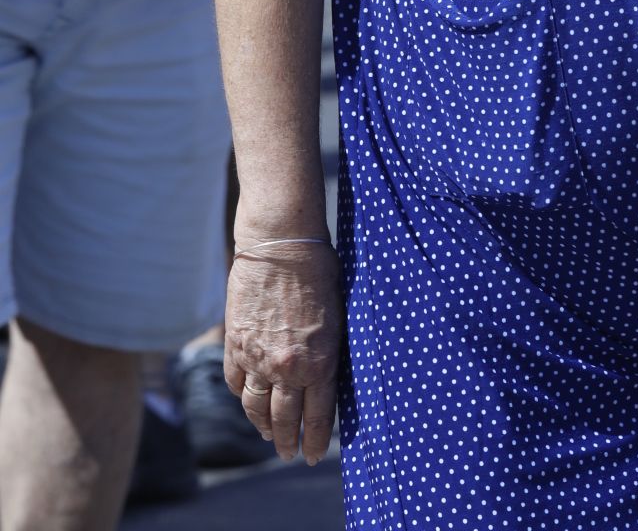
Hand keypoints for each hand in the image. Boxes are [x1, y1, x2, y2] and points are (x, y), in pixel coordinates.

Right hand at [223, 236, 342, 463]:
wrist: (281, 245)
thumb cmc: (321, 272)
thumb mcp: (338, 317)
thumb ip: (329, 352)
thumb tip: (327, 378)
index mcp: (319, 362)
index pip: (317, 416)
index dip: (315, 440)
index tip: (313, 455)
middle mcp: (286, 368)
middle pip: (284, 418)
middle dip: (288, 440)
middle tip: (290, 454)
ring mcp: (256, 358)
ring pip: (255, 406)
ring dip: (262, 425)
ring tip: (268, 435)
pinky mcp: (236, 344)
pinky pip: (236, 381)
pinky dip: (242, 394)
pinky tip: (247, 399)